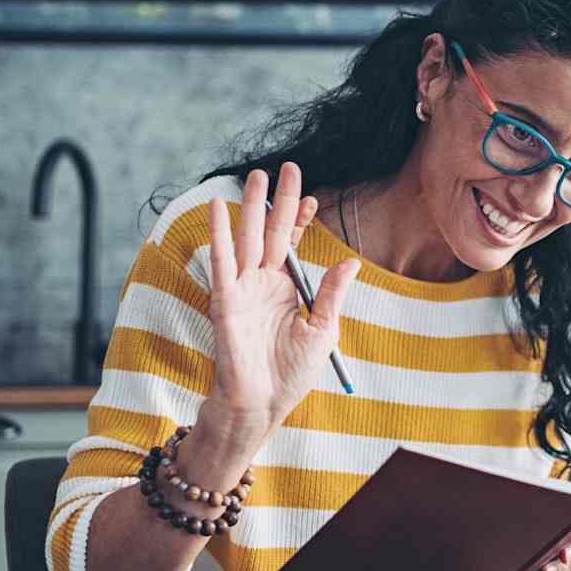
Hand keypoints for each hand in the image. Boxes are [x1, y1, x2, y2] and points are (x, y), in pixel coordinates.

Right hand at [203, 163, 359, 443]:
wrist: (264, 403)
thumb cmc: (291, 372)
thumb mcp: (322, 330)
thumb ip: (332, 294)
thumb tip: (351, 262)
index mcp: (286, 288)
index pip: (292, 244)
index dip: (300, 219)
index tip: (312, 195)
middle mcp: (262, 283)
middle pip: (270, 232)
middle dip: (277, 200)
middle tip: (285, 166)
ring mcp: (242, 289)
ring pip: (246, 239)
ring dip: (249, 208)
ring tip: (255, 176)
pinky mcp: (225, 301)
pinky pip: (221, 263)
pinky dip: (219, 236)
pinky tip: (218, 210)